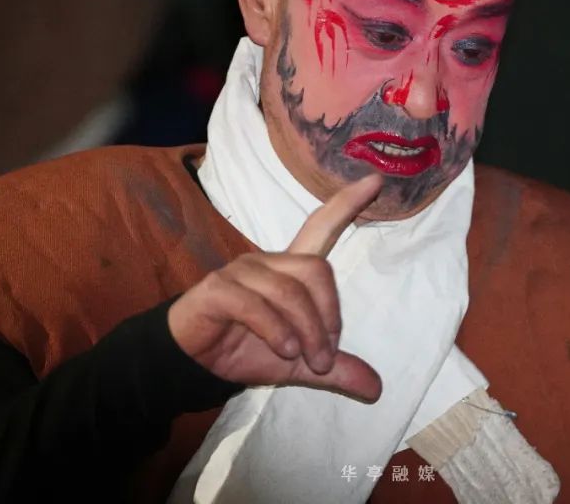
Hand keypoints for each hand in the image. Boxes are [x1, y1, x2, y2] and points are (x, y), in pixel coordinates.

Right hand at [168, 174, 383, 402]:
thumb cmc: (246, 350)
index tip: (375, 179)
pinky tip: (284, 350)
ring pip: (290, 291)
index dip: (347, 204)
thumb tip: (376, 388)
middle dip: (328, 318)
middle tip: (325, 357)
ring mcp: (241, 271)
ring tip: (306, 360)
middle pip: (317, 270)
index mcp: (290, 270)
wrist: (193, 364)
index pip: (321, 227)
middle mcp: (267, 262)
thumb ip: (336, 370)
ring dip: (306, 332)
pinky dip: (277, 331)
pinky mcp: (218, 288)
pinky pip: (257, 304)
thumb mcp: (299, 366)